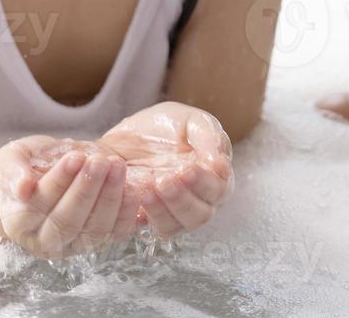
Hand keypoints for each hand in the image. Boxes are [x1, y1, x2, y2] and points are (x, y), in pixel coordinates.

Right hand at [0, 135, 137, 258]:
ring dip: (110, 196)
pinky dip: (126, 211)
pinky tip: (132, 187)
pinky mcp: (99, 241)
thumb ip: (10, 170)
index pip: (36, 207)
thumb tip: (22, 187)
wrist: (55, 169)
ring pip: (94, 229)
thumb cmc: (29, 164)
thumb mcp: (11, 157)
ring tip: (117, 166)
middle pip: (67, 222)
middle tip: (100, 161)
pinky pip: (115, 232)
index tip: (75, 156)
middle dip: (86, 189)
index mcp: (18, 223)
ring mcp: (74, 245)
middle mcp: (44, 241)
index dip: (57, 182)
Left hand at [98, 102, 234, 238]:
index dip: (207, 182)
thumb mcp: (191, 120)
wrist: (129, 131)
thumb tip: (218, 162)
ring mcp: (168, 212)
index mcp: (212, 178)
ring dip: (163, 210)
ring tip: (150, 185)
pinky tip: (136, 192)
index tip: (192, 167)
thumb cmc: (166, 126)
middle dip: (184, 199)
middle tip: (167, 178)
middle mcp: (195, 200)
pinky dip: (140, 213)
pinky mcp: (142, 217)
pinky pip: (142, 228)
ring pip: (174, 227)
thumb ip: (209, 136)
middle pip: (200, 215)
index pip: (219, 190)